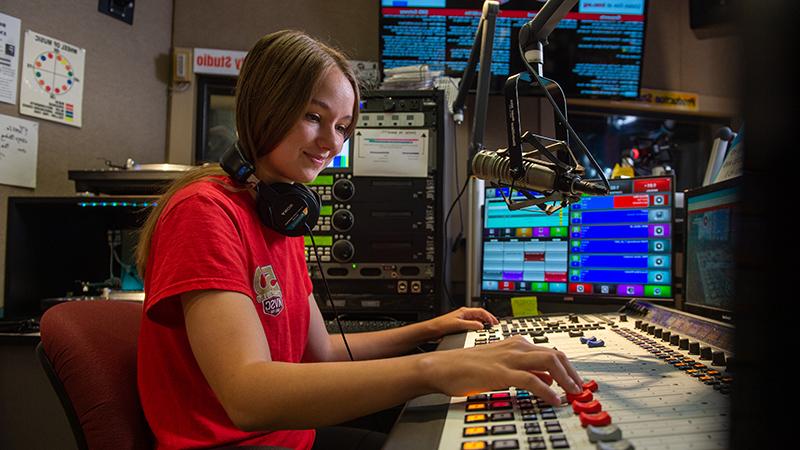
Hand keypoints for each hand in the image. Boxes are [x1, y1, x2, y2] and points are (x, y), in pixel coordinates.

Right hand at [421, 335, 583, 405]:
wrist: (443, 367)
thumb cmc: (466, 367)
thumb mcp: (501, 366)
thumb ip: (525, 370)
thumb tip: (547, 379)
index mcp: (516, 343)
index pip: (551, 351)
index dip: (568, 367)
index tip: (576, 381)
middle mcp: (516, 347)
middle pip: (555, 354)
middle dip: (572, 372)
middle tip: (580, 388)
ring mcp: (509, 358)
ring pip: (549, 362)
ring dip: (565, 379)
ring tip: (573, 393)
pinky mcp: (501, 373)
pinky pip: (532, 380)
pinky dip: (547, 390)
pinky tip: (553, 399)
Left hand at [426, 307, 499, 337]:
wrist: (432, 330)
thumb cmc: (441, 325)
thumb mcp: (458, 325)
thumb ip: (470, 325)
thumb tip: (481, 325)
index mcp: (465, 311)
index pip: (481, 311)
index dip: (489, 316)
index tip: (494, 322)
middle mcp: (464, 314)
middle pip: (480, 314)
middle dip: (488, 318)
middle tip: (495, 324)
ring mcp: (462, 319)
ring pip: (477, 319)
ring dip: (484, 322)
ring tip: (489, 327)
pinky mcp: (460, 324)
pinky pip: (472, 324)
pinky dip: (478, 326)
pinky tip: (479, 330)